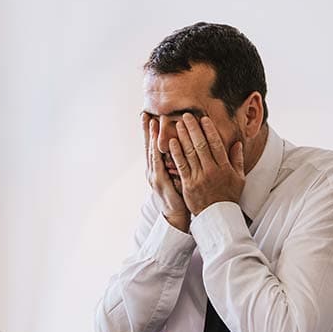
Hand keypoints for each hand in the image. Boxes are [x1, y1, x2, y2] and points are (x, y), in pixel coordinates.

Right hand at [143, 112, 189, 231]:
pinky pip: (159, 165)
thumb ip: (180, 162)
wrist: (176, 217)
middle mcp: (153, 171)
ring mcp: (155, 177)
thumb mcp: (179, 176)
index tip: (151, 117)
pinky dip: (158, 153)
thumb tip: (187, 147)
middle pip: (149, 146)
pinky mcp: (160, 183)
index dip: (151, 132)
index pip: (154, 146)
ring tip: (150, 122)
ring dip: (150, 137)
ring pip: (152, 152)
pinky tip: (159, 143)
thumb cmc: (180, 197)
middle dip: (147, 130)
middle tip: (145, 114)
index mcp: (157, 169)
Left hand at [168, 113, 244, 215]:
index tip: (203, 118)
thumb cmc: (228, 196)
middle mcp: (211, 170)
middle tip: (186, 115)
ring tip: (177, 124)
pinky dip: (176, 152)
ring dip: (183, 137)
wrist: (218, 217)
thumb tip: (237, 143)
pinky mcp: (188, 184)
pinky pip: (181, 165)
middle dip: (193, 128)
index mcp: (224, 167)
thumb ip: (237, 160)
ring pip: (190, 153)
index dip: (209, 130)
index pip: (216, 144)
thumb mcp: (239, 178)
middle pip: (201, 145)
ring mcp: (199, 177)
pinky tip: (172, 142)